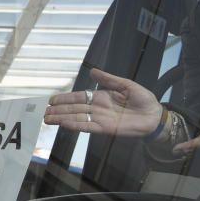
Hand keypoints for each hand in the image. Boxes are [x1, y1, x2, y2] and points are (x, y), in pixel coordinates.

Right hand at [44, 68, 162, 136]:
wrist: (155, 116)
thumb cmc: (143, 99)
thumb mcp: (126, 85)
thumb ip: (109, 79)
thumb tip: (92, 71)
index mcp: (101, 96)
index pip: (78, 97)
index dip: (65, 98)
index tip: (52, 100)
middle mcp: (97, 108)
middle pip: (74, 109)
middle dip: (58, 111)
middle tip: (44, 113)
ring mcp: (100, 119)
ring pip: (77, 118)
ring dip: (62, 119)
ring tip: (48, 120)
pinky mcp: (105, 129)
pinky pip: (88, 127)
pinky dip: (76, 126)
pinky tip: (65, 124)